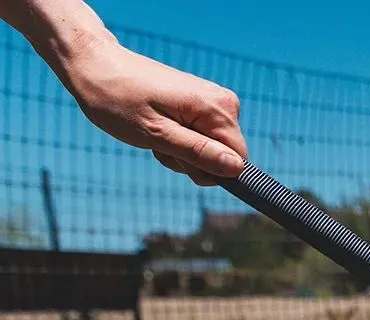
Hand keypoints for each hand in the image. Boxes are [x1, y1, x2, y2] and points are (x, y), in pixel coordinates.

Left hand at [57, 32, 245, 183]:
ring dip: (181, 150)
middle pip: (224, 155)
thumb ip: (199, 152)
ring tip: (153, 132)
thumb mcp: (156, 134)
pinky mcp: (201, 102)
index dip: (208, 169)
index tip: (175, 156)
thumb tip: (236, 169)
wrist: (95, 64)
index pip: (237, 160)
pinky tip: (156, 125)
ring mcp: (213, 101)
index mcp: (218, 108)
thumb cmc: (117, 98)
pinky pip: (201, 137)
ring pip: (211, 149)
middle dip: (191, 159)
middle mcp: (224, 102)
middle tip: (158, 142)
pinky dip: (178, 139)